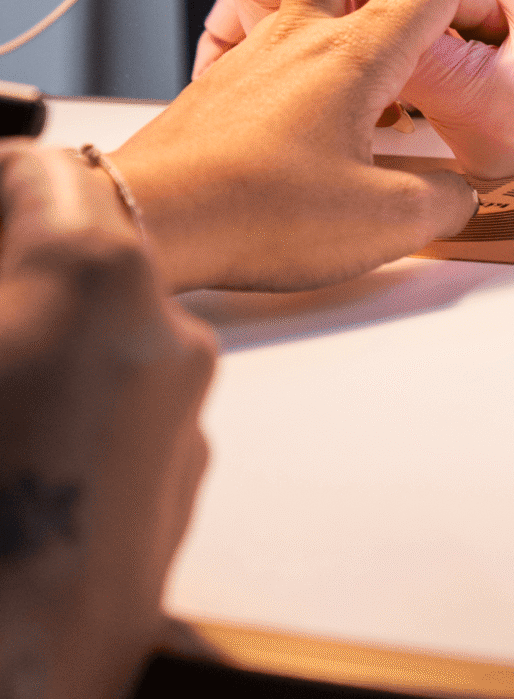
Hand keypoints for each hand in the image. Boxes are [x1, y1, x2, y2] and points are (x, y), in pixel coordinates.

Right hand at [0, 143, 214, 698]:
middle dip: (22, 260)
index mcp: (95, 280)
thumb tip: (12, 273)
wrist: (16, 676)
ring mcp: (185, 409)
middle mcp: (166, 331)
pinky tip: (25, 443)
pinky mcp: (184, 477)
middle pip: (85, 249)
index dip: (1, 177)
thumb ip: (4, 282)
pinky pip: (130, 398)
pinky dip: (79, 394)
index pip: (47, 175)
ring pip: (110, 326)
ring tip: (10, 381)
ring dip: (51, 331)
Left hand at [115, 0, 494, 292]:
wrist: (153, 217)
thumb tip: (463, 192)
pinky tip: (316, 81)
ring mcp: (255, 51)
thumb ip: (443, 201)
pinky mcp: (225, 81)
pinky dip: (304, 27)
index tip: (486, 28)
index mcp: (355, 54)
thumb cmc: (264, 212)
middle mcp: (302, 34)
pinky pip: (273, 33)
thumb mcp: (383, 224)